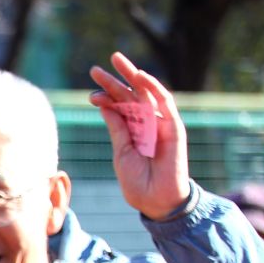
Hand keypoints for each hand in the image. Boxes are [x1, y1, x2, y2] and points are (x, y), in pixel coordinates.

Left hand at [88, 52, 191, 219]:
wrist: (156, 200)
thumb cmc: (138, 182)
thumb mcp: (121, 152)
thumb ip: (117, 128)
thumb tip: (105, 105)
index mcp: (132, 131)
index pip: (118, 108)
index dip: (105, 98)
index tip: (90, 96)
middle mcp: (146, 123)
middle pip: (129, 96)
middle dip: (113, 80)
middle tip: (95, 69)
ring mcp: (159, 123)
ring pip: (145, 93)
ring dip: (131, 76)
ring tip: (116, 62)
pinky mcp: (173, 126)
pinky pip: (164, 103)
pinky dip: (153, 88)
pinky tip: (140, 76)